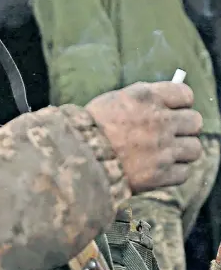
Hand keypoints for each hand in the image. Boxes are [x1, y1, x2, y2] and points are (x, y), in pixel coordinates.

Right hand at [86, 81, 202, 192]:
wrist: (75, 159)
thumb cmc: (89, 129)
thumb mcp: (114, 100)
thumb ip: (144, 97)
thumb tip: (167, 102)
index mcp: (148, 97)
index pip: (185, 95)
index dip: (181, 104)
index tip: (174, 110)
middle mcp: (160, 121)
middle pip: (195, 122)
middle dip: (185, 128)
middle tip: (171, 134)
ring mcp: (163, 149)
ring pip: (194, 149)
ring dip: (183, 152)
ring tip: (166, 154)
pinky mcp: (160, 175)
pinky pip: (183, 173)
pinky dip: (174, 173)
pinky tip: (159, 170)